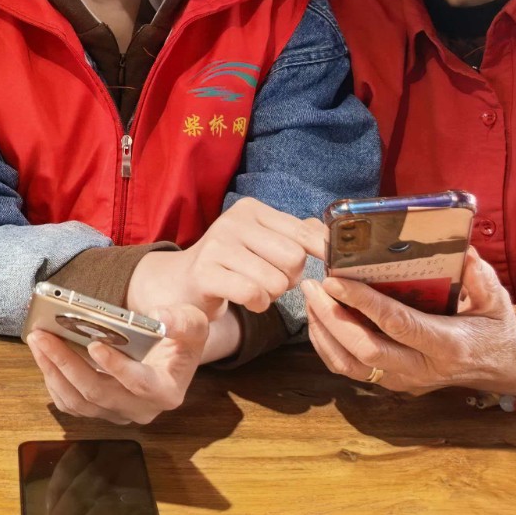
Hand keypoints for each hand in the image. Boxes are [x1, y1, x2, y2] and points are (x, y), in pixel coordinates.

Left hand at [27, 304, 207, 424]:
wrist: (171, 351)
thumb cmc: (180, 335)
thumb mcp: (193, 322)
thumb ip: (184, 321)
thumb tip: (161, 318)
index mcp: (166, 390)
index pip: (140, 383)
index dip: (116, 367)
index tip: (94, 344)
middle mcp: (141, 408)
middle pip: (98, 393)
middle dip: (66, 363)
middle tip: (44, 336)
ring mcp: (118, 412)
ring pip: (78, 402)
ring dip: (52, 371)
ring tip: (37, 341)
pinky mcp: (100, 410)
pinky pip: (70, 403)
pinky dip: (53, 380)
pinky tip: (44, 355)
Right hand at [128, 197, 326, 320]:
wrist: (184, 282)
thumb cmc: (232, 263)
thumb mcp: (263, 242)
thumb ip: (296, 234)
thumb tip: (328, 233)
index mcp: (252, 209)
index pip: (304, 232)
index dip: (323, 253)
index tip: (331, 266)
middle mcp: (233, 221)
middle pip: (294, 258)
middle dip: (291, 278)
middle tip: (273, 280)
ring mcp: (217, 246)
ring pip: (276, 280)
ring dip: (273, 295)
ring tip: (257, 290)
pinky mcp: (205, 273)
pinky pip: (253, 294)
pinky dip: (259, 304)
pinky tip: (250, 301)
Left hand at [302, 248, 515, 396]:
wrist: (501, 370)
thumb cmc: (495, 329)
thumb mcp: (497, 301)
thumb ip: (481, 278)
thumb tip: (463, 252)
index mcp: (447, 344)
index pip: (397, 324)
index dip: (363, 303)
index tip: (335, 280)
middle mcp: (421, 367)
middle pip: (364, 349)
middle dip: (331, 317)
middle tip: (311, 286)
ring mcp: (404, 380)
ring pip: (350, 364)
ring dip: (323, 332)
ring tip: (309, 298)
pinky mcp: (392, 384)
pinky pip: (350, 370)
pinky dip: (327, 347)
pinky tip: (318, 321)